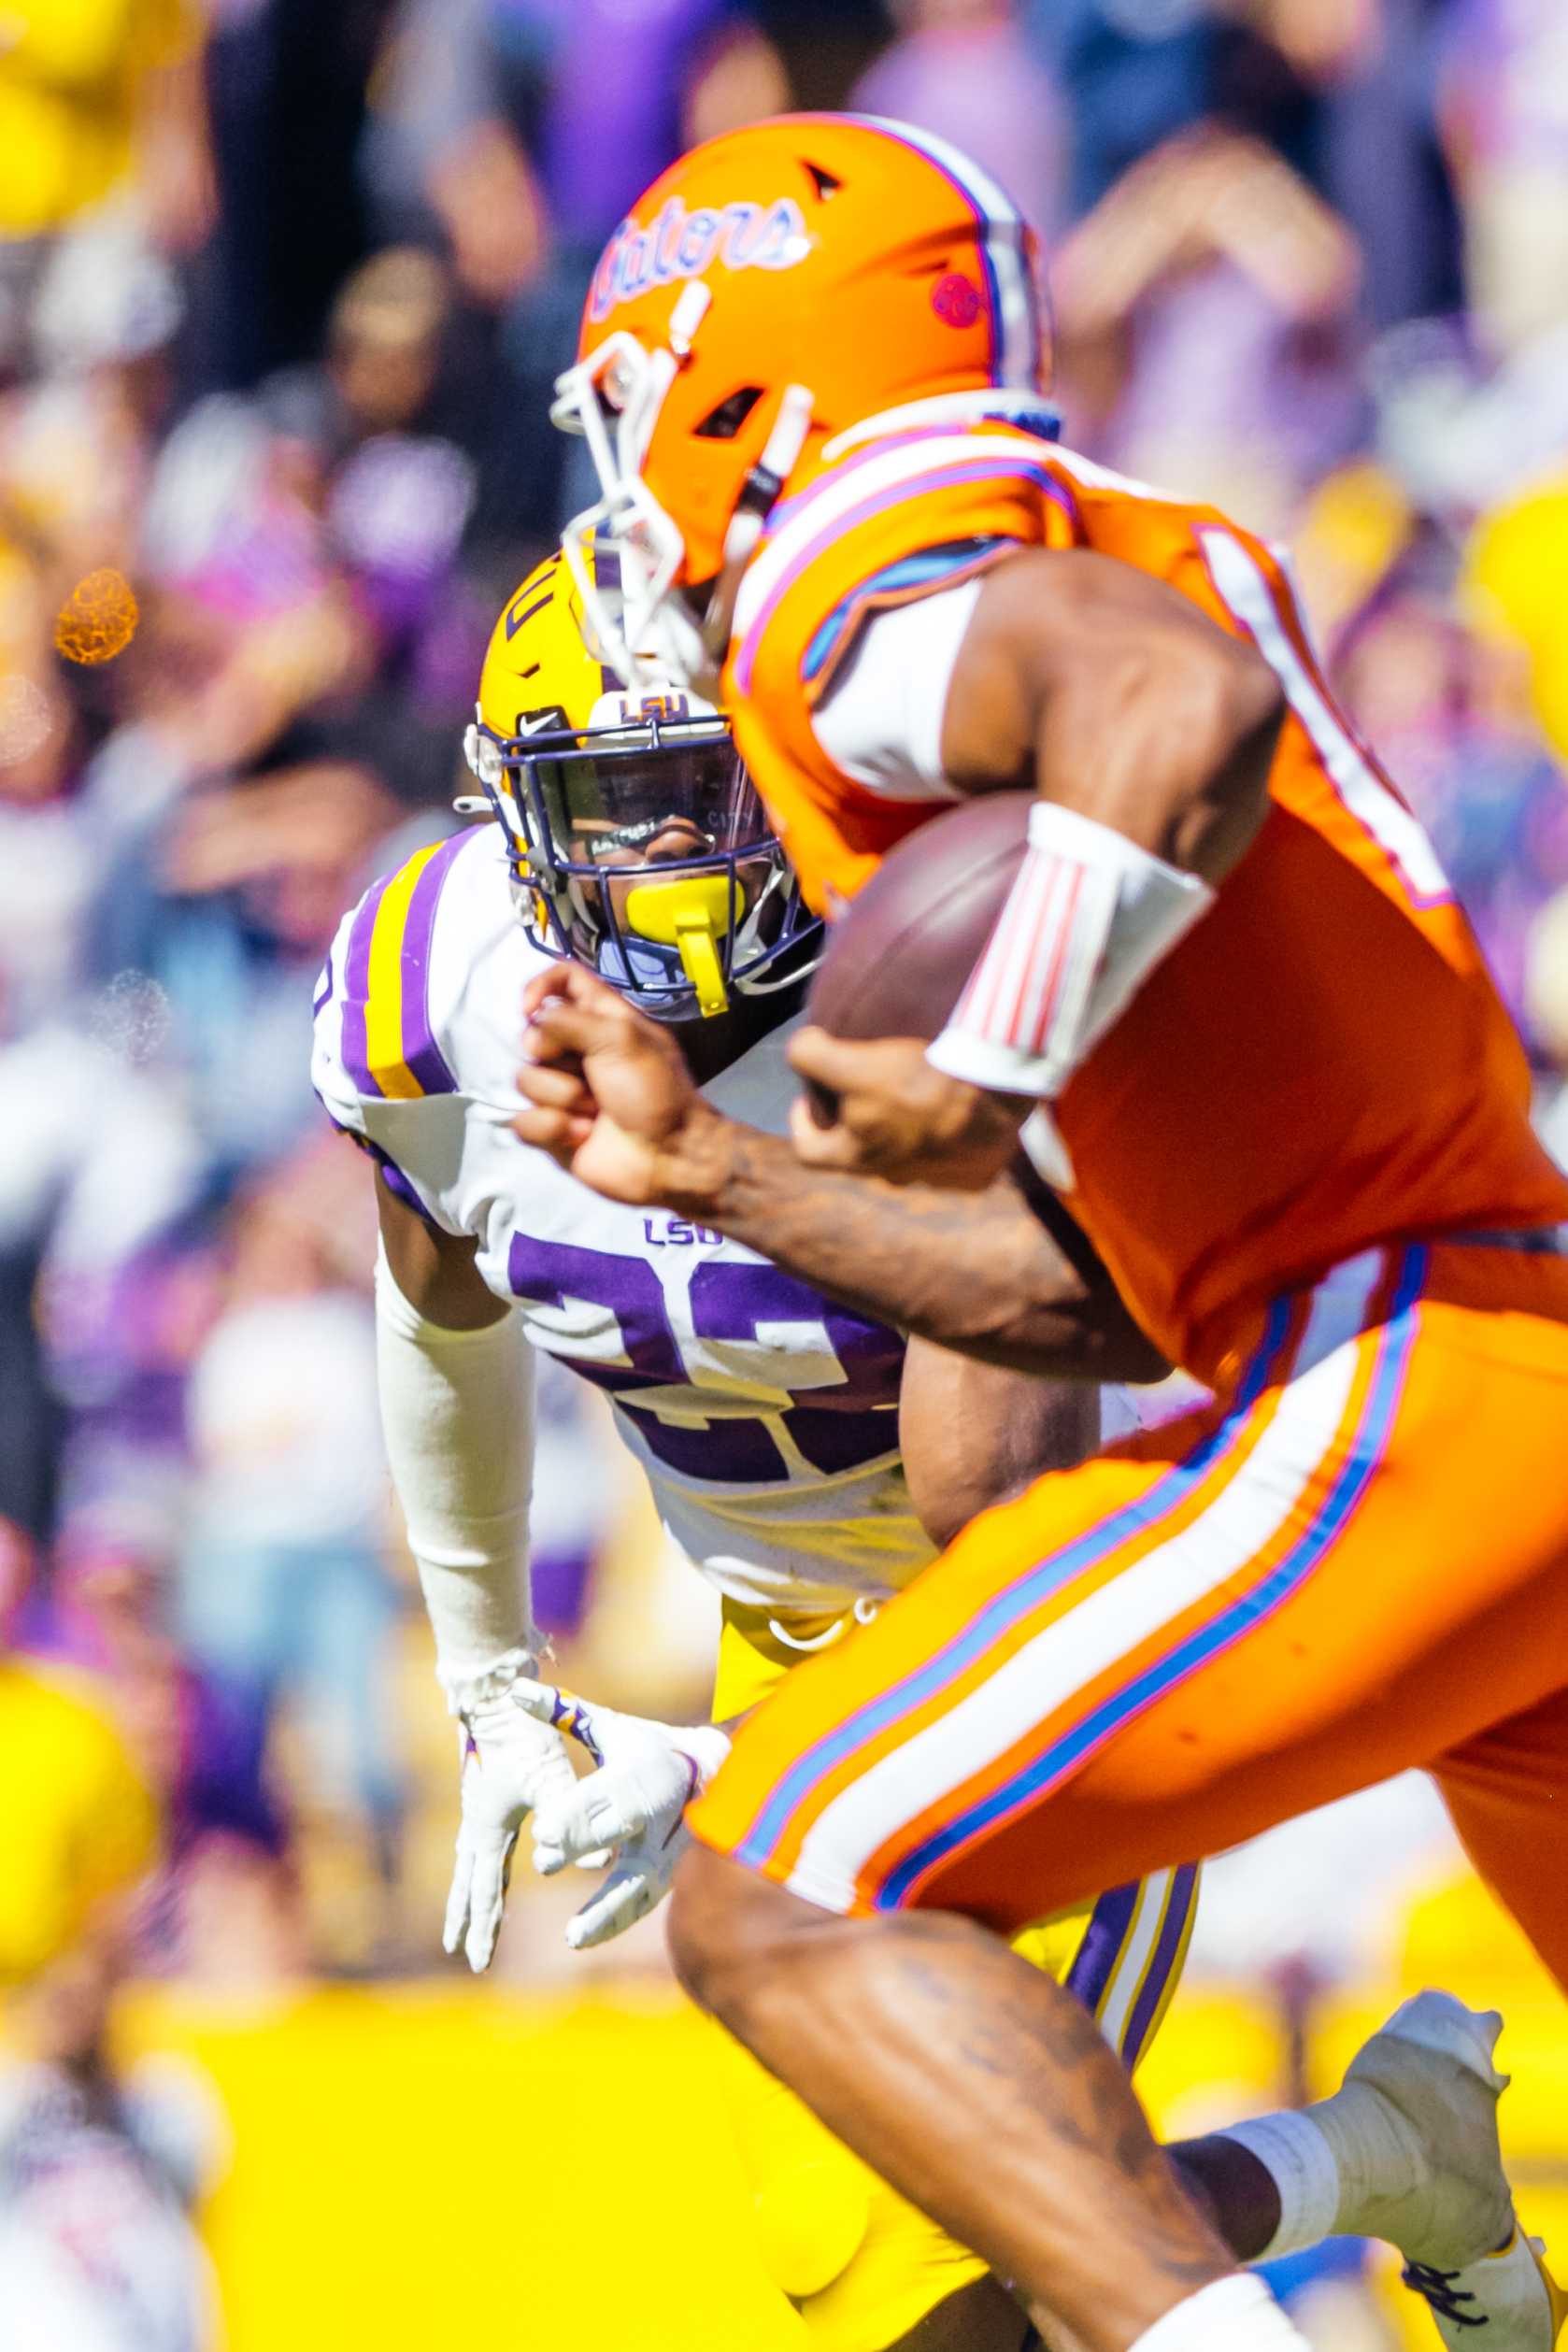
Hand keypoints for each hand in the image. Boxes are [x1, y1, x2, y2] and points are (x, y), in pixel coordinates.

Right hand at [443, 1672, 577, 1972]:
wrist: (494, 1696)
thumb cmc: (523, 1736)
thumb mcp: (551, 1777)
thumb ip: (570, 1816)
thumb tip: (594, 1863)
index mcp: (488, 1827)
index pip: (486, 1889)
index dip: (482, 1926)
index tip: (474, 1960)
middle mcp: (476, 1823)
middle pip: (469, 1882)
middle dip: (466, 1918)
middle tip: (457, 1952)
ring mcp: (477, 1810)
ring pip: (469, 1863)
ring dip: (467, 1893)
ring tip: (460, 1919)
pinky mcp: (485, 1797)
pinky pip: (480, 1843)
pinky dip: (479, 1866)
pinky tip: (482, 1866)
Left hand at [512, 1681, 730, 1950]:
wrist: (715, 1771)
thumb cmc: (647, 1746)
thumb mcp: (609, 1725)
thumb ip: (562, 1711)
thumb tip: (514, 1690)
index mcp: (641, 1768)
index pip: (605, 1792)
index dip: (577, 1811)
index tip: (543, 1828)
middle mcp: (658, 1808)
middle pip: (620, 1829)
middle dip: (583, 1844)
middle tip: (543, 1860)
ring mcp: (669, 1844)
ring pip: (639, 1878)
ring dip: (605, 1906)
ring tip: (570, 1935)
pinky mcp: (669, 1871)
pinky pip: (643, 1900)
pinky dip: (616, 1921)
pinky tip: (583, 1937)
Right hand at [514, 964, 732, 1209]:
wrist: (670, 1156)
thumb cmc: (655, 1091)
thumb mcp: (621, 1039)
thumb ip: (570, 1018)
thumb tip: (533, 1020)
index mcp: (601, 1020)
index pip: (562, 980)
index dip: (539, 986)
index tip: (529, 1009)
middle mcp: (578, 1051)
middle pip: (532, 1036)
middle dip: (553, 1056)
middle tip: (588, 1073)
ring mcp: (563, 1091)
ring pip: (526, 1080)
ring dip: (562, 1097)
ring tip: (595, 1112)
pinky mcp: (553, 1129)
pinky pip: (524, 1121)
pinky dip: (553, 1128)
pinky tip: (582, 1136)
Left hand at [786, 1029, 1026, 1187]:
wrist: (998, 1089)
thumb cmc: (921, 1078)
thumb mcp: (851, 1064)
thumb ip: (809, 1056)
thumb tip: (804, 1049)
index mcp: (858, 1156)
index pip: (808, 1152)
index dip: (801, 1124)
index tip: (808, 1099)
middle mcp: (894, 1175)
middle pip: (861, 1152)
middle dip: (857, 1121)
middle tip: (866, 1085)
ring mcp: (938, 1179)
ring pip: (908, 1155)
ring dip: (906, 1129)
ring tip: (916, 1091)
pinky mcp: (977, 1173)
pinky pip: (954, 1157)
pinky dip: (950, 1135)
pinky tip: (957, 1106)